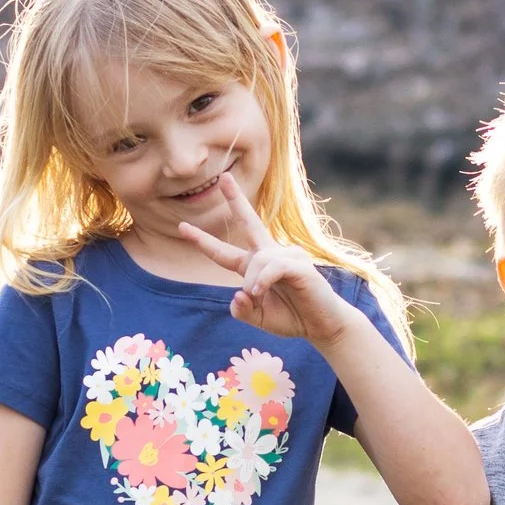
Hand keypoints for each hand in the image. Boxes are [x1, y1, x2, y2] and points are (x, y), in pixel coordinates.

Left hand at [177, 172, 360, 345]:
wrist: (323, 326)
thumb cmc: (293, 319)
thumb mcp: (258, 318)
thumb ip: (242, 310)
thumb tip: (238, 293)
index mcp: (256, 268)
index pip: (224, 254)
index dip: (203, 241)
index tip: (182, 227)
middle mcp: (270, 255)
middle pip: (249, 222)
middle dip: (235, 199)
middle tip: (222, 178)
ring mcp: (287, 256)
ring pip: (257, 259)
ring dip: (252, 281)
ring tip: (258, 297)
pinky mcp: (300, 264)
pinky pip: (272, 266)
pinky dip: (262, 280)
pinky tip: (261, 292)